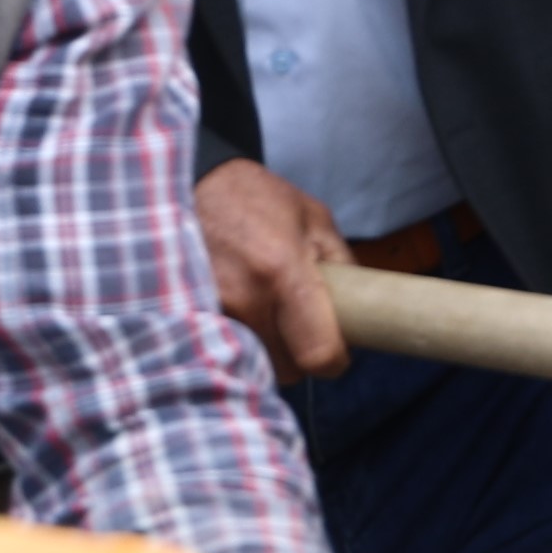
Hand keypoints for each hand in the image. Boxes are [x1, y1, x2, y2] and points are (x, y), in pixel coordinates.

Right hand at [199, 159, 350, 380]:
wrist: (194, 183)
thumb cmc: (257, 199)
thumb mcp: (315, 219)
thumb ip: (342, 264)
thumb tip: (362, 309)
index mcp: (283, 272)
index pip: (317, 353)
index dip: (335, 361)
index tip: (338, 352)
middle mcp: (245, 298)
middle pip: (286, 369)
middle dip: (301, 357)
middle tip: (302, 329)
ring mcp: (213, 309)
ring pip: (255, 363)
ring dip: (269, 351)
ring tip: (270, 317)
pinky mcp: (189, 315)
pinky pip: (226, 350)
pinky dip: (239, 342)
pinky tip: (243, 315)